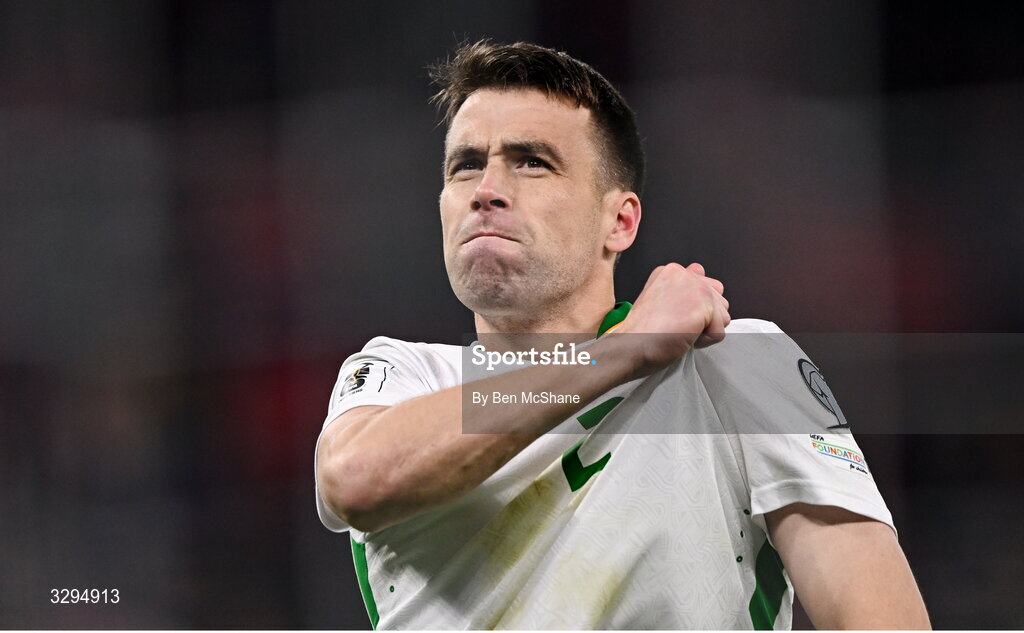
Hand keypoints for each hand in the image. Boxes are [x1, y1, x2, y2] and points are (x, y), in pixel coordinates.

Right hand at [614, 262, 730, 374]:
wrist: (630, 346)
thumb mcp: (659, 301)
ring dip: (705, 330)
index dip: (695, 309)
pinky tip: (683, 337)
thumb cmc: (641, 333)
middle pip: (718, 299)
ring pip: (722, 315)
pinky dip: (705, 342)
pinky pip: (719, 332)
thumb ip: (682, 291)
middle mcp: (684, 274)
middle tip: (676, 325)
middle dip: (705, 318)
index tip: (672, 316)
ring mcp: (695, 287)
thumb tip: (702, 282)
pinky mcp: (703, 305)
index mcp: (671, 272)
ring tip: (679, 331)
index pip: (705, 286)